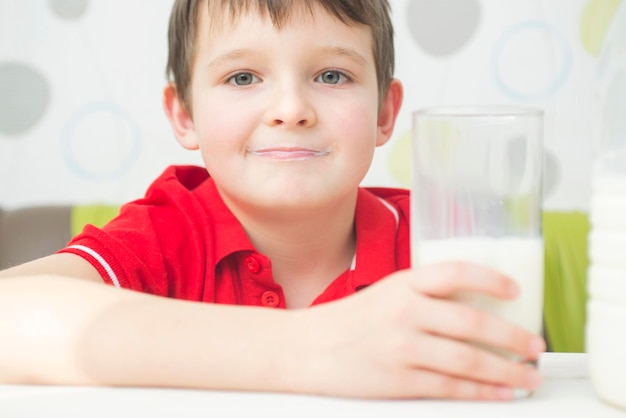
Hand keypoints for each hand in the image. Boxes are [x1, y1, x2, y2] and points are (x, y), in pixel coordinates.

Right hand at [288, 262, 544, 399]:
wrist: (303, 349)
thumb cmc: (344, 322)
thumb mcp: (383, 296)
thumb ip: (421, 298)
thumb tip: (472, 312)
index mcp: (402, 284)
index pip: (456, 272)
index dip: (492, 279)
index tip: (517, 291)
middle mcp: (404, 311)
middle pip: (473, 322)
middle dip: (513, 337)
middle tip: (535, 345)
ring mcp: (401, 347)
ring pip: (469, 359)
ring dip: (506, 370)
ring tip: (527, 376)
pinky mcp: (398, 380)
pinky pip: (451, 387)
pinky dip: (481, 392)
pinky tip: (498, 393)